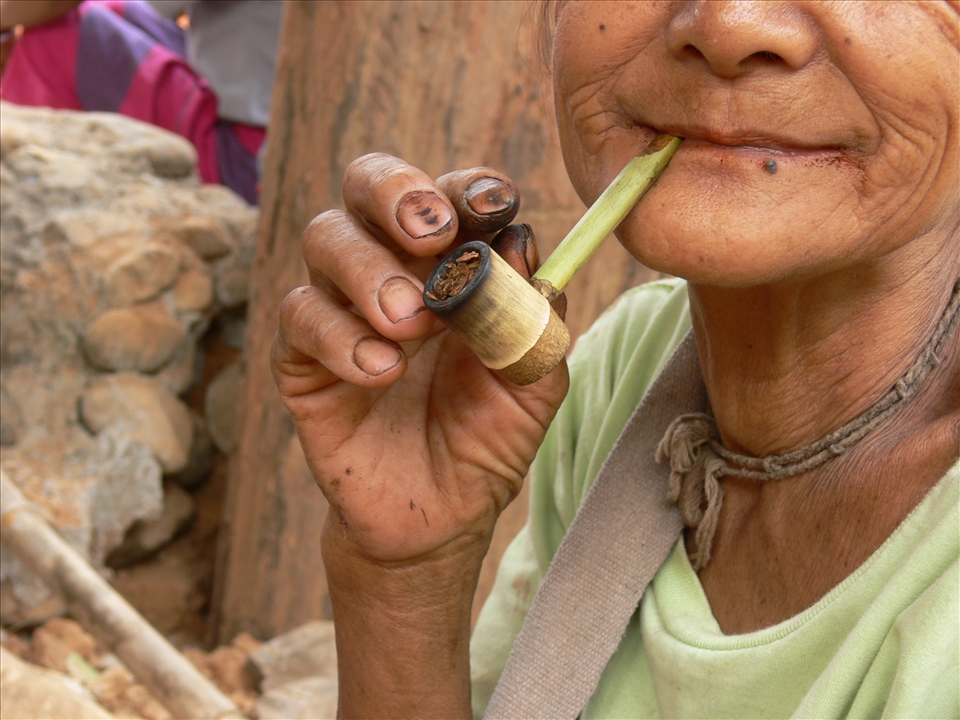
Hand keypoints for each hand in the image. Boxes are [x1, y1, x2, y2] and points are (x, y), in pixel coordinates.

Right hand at [271, 154, 569, 568]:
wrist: (440, 517)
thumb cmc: (488, 440)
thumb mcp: (532, 383)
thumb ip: (535, 318)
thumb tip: (521, 241)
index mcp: (454, 265)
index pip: (452, 197)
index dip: (469, 189)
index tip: (494, 206)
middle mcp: (395, 271)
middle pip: (369, 184)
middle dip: (398, 193)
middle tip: (430, 235)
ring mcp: (344, 308)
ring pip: (327, 237)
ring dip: (370, 270)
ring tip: (410, 325)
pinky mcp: (302, 357)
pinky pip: (300, 316)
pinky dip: (339, 336)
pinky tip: (379, 374)